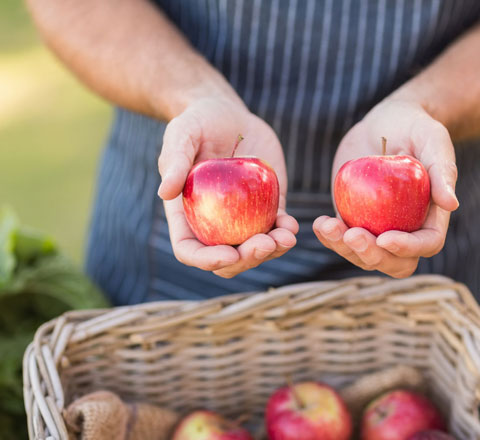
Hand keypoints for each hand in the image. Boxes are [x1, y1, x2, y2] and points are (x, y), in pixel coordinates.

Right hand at [158, 94, 297, 277]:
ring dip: (272, 251)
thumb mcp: (182, 134)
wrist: (229, 115)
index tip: (228, 254)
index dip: (207, 260)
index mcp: (186, 216)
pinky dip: (284, 232)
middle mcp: (213, 224)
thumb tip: (164, 193)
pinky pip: (275, 228)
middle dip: (247, 259)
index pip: (191, 250)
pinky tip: (292, 225)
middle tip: (265, 243)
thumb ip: (173, 161)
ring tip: (286, 237)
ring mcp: (241, 219)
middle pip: (228, 259)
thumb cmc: (198, 123)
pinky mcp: (266, 207)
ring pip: (255, 250)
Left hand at [313, 98, 458, 277]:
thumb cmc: (415, 127)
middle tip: (352, 234)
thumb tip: (452, 205)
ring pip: (363, 255)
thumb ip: (443, 170)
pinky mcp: (353, 218)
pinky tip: (320, 224)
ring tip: (327, 225)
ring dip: (343, 248)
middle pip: (393, 261)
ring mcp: (377, 227)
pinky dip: (329, 237)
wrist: (385, 122)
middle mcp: (405, 228)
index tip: (385, 237)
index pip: (426, 244)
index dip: (408, 248)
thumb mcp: (433, 139)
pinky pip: (341, 239)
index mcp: (431, 216)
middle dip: (372, 255)